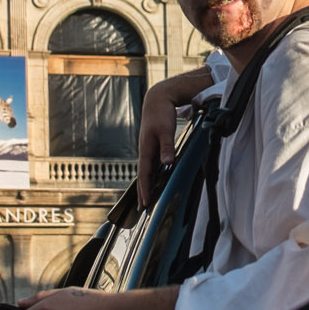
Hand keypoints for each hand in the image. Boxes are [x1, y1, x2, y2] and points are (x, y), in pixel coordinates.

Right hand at [137, 67, 216, 207]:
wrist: (157, 100)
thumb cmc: (161, 114)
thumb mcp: (166, 130)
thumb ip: (167, 147)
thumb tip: (167, 163)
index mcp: (146, 149)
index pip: (144, 175)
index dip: (145, 190)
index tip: (145, 204)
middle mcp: (144, 151)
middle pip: (142, 176)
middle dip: (142, 193)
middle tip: (141, 209)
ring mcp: (147, 150)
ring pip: (146, 172)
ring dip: (145, 186)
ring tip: (145, 200)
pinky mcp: (152, 147)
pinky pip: (150, 166)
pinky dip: (150, 176)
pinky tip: (154, 181)